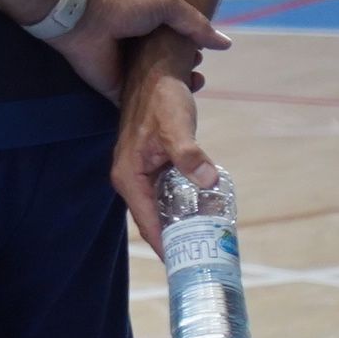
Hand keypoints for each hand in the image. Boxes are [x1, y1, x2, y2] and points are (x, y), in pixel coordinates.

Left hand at [55, 0, 226, 100]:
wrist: (84, 19)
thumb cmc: (123, 7)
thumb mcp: (166, 3)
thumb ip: (194, 23)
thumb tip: (226, 44)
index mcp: (149, 30)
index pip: (176, 46)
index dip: (192, 53)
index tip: (201, 57)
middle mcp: (139, 53)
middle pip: (170, 70)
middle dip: (188, 74)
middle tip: (197, 76)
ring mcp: (128, 74)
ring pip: (160, 90)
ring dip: (178, 92)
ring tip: (191, 89)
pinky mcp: (118, 91)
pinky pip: (142, 105)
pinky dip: (158, 110)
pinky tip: (175, 111)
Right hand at [111, 52, 216, 253]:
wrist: (156, 67)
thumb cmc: (162, 96)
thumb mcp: (176, 124)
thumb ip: (189, 154)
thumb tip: (207, 181)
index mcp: (128, 175)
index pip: (147, 224)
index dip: (168, 249)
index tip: (188, 270)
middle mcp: (131, 178)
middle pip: (154, 220)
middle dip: (179, 242)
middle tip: (206, 261)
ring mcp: (143, 172)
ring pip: (163, 209)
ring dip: (184, 225)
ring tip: (210, 245)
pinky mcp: (155, 164)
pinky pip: (169, 196)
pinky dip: (186, 208)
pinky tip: (208, 214)